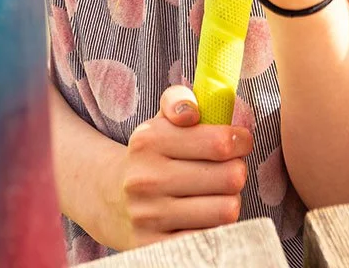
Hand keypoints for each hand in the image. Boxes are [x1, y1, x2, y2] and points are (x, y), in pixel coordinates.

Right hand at [98, 85, 250, 248]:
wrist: (107, 198)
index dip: (241, 141)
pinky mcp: (153, 247)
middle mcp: (146, 179)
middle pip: (231, 177)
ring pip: (226, 210)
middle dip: (237, 172)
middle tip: (226, 171)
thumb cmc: (150, 156)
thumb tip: (191, 112)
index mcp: (149, 141)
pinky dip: (216, 228)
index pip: (220, 142)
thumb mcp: (159, 121)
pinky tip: (204, 218)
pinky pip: (210, 238)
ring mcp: (149, 217)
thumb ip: (179, 100)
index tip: (240, 142)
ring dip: (229, 201)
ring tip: (215, 195)